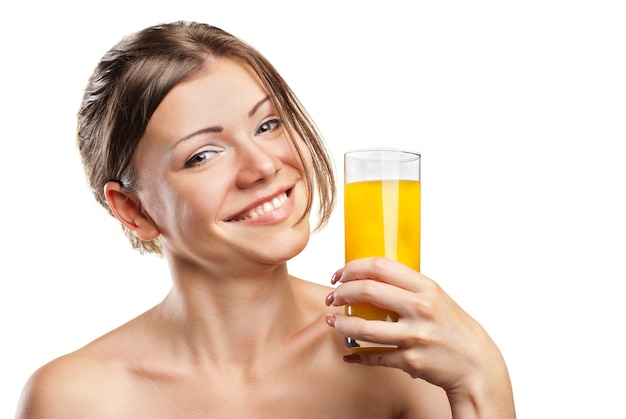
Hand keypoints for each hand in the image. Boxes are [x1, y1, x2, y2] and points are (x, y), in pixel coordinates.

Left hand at [325, 257, 514, 417]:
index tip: (340, 274)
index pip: (380, 266)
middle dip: (341, 293)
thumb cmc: (453, 328)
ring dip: (341, 324)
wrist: (476, 364)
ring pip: (364, 328)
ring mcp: (415, 336)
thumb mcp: (436, 298)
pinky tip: (350, 355)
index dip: (353, 267)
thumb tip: (370, 276)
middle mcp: (421, 308)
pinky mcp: (410, 361)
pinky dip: (358, 357)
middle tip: (332, 298)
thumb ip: (407, 286)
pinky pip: (375, 357)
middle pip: (367, 291)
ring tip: (331, 322)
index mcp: (426, 287)